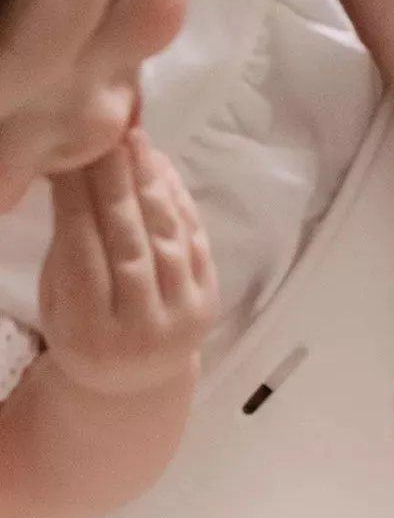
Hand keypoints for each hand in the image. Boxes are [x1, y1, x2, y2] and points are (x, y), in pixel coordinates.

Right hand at [39, 131, 218, 397]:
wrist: (136, 381)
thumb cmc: (82, 331)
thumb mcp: (59, 299)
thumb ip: (68, 248)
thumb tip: (71, 173)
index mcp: (89, 332)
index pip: (82, 253)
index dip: (77, 200)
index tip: (70, 154)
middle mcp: (141, 328)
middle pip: (129, 244)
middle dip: (118, 185)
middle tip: (109, 136)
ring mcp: (182, 317)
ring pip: (167, 241)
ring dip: (152, 186)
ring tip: (137, 143)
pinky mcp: (209, 303)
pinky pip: (196, 244)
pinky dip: (180, 204)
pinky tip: (163, 170)